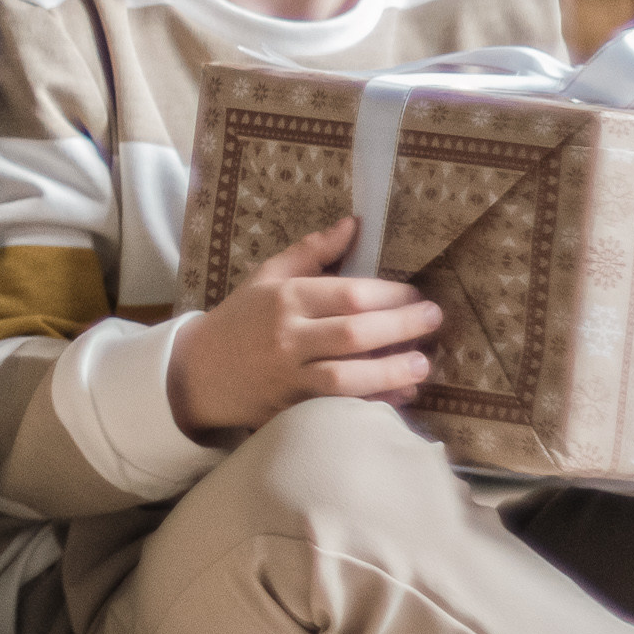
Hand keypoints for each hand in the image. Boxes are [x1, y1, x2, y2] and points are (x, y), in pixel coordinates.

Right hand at [166, 215, 442, 441]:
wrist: (199, 372)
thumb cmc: (242, 318)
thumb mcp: (269, 275)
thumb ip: (314, 251)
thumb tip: (354, 223)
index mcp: (286, 298)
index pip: (347, 294)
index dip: (388, 294)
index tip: (415, 294)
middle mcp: (288, 337)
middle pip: (353, 334)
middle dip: (400, 327)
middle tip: (434, 320)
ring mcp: (288, 378)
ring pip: (346, 377)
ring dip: (390, 371)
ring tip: (424, 364)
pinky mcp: (290, 409)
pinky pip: (337, 408)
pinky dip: (372, 402)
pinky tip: (401, 397)